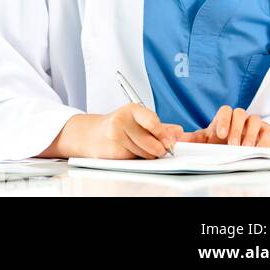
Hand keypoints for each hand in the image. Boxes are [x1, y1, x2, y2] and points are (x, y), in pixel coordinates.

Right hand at [43, 104, 183, 158]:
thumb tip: (179, 132)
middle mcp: (121, 120)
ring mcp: (115, 136)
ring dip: (147, 155)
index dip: (164, 135)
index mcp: (131, 109)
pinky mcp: (112, 150)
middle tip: (158, 148)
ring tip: (138, 147)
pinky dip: (137, 158)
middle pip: (153, 143)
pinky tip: (129, 151)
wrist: (91, 135)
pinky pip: (135, 160)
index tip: (168, 141)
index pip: (154, 122)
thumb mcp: (138, 121)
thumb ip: (161, 126)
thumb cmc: (117, 127)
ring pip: (146, 154)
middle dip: (159, 149)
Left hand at [178, 105, 269, 147]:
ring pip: (254, 120)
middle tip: (232, 144)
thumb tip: (175, 140)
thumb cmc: (227, 141)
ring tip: (245, 149)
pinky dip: (262, 141)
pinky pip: (267, 133)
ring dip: (249, 135)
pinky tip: (259, 150)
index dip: (223, 120)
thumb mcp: (209, 140)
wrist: (249, 146)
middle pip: (239, 113)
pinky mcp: (267, 133)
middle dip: (235, 129)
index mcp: (226, 119)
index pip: (225, 111)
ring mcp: (255, 124)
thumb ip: (194, 139)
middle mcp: (241, 119)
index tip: (220, 134)